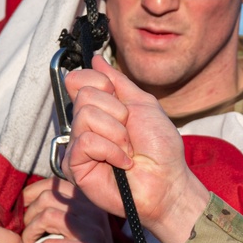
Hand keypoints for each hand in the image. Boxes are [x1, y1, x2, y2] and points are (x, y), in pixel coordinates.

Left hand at [22, 176, 124, 242]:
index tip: (26, 214)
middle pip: (47, 197)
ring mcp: (90, 231)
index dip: (33, 194)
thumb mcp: (76, 234)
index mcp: (90, 205)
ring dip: (30, 234)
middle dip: (29, 217)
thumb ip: (60, 216)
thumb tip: (24, 205)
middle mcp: (93, 213)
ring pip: (47, 216)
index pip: (56, 183)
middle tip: (27, 238)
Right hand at [64, 56, 208, 242]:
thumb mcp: (144, 105)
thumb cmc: (160, 149)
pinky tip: (122, 163)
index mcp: (100, 109)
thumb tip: (96, 60)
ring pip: (85, 115)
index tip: (123, 103)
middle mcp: (85, 125)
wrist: (167, 182)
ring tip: (127, 150)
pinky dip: (111, 150)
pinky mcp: (75, 166)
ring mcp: (78, 145)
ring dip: (117, 133)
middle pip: (85, 95)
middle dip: (117, 112)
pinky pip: (86, 140)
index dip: (102, 84)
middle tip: (130, 133)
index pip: (80, 79)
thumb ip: (118, 82)